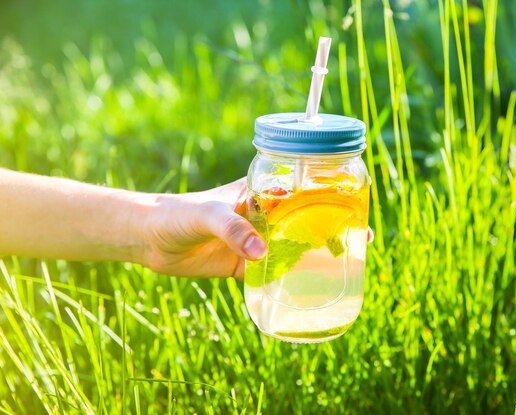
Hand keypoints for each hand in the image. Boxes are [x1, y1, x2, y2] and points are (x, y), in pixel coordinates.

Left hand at [137, 178, 373, 278]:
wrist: (149, 237)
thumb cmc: (176, 213)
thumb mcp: (206, 214)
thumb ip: (232, 229)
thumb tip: (262, 252)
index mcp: (258, 194)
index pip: (299, 191)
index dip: (327, 196)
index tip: (351, 204)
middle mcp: (261, 216)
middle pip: (304, 220)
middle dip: (331, 226)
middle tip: (361, 237)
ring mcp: (254, 240)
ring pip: (292, 246)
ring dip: (315, 253)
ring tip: (344, 262)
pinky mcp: (242, 264)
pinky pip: (272, 271)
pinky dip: (290, 277)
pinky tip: (309, 286)